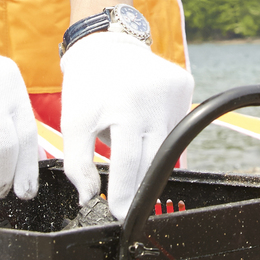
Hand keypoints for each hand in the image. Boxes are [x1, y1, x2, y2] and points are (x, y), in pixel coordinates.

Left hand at [60, 33, 193, 217]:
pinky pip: (176, 125)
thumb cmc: (87, 87)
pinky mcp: (185, 86)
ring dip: (150, 156)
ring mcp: (175, 91)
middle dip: (140, 183)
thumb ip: (77, 164)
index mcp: (124, 106)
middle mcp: (155, 99)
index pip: (129, 162)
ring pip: (167, 144)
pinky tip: (145, 124)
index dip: (125, 192)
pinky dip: (161, 134)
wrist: (106, 44)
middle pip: (152, 158)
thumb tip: (88, 200)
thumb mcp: (73, 122)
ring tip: (131, 148)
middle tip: (128, 200)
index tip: (122, 215)